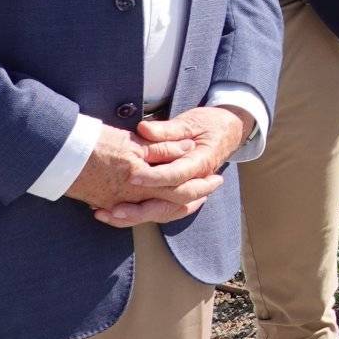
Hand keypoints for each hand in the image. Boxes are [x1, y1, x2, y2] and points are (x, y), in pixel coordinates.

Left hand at [91, 106, 251, 226]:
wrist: (229, 132)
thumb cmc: (209, 124)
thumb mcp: (191, 121)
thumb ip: (167, 129)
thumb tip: (144, 130)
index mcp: (202, 162)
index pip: (177, 175)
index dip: (155, 177)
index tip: (132, 176)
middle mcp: (197, 182)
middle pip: (171, 204)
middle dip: (140, 209)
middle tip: (113, 209)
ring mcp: (191, 192)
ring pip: (166, 212)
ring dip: (137, 217)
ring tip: (109, 215)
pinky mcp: (181, 195)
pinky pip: (163, 212)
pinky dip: (141, 216)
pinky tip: (118, 216)